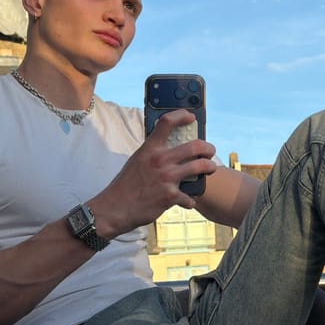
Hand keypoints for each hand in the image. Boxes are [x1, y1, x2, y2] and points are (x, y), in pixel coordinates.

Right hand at [90, 109, 216, 237]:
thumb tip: (168, 148)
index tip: (191, 117)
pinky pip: (190, 196)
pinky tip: (188, 202)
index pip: (167, 122)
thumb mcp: (137, 161)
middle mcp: (160, 160)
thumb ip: (152, 153)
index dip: (182, 115)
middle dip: (208, 148)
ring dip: (210, 168)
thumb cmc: (125, 185)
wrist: (113, 209)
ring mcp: (166, 178)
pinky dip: (190, 200)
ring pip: (200, 166)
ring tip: (211, 169)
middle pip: (195, 146)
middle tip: (210, 151)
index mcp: (150, 148)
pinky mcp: (170, 196)